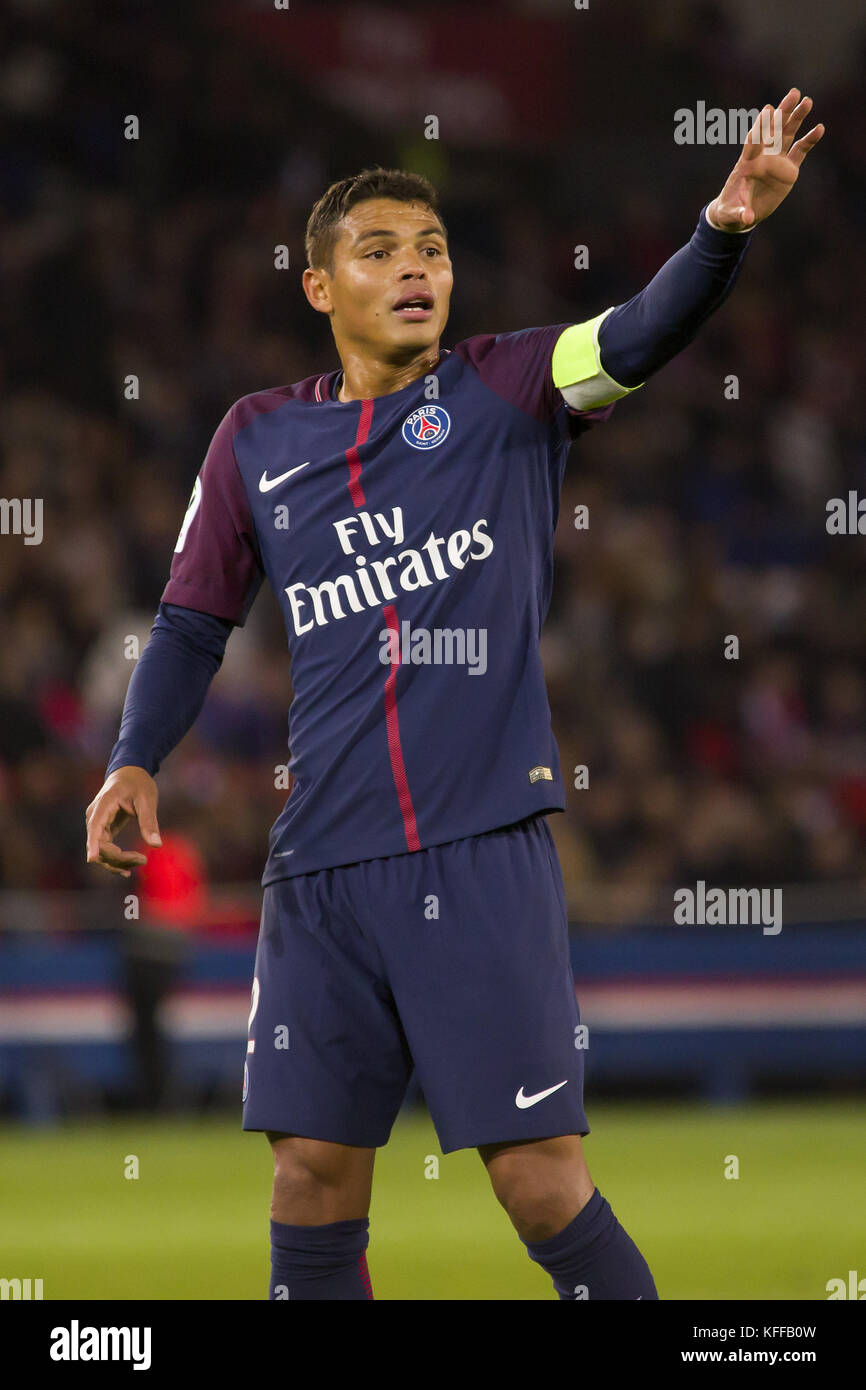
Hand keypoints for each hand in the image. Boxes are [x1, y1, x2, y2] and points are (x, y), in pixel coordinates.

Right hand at [85, 766, 160, 877]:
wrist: (130, 773)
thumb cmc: (138, 783)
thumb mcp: (147, 799)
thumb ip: (149, 821)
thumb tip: (156, 844)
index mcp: (104, 804)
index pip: (95, 826)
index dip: (92, 843)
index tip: (92, 859)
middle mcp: (94, 815)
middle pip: (99, 844)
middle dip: (118, 857)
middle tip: (142, 860)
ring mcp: (96, 823)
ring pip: (101, 850)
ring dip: (118, 861)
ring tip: (140, 862)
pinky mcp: (102, 829)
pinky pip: (105, 848)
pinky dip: (115, 859)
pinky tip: (127, 870)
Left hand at [707, 88, 824, 231]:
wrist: (739, 213)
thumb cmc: (731, 211)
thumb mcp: (732, 215)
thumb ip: (740, 214)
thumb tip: (748, 219)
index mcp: (746, 164)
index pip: (753, 143)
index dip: (760, 127)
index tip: (767, 110)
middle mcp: (762, 157)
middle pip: (773, 131)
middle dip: (782, 113)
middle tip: (793, 93)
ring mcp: (776, 161)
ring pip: (787, 135)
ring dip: (796, 118)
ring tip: (807, 101)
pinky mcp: (787, 169)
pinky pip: (799, 152)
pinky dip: (809, 140)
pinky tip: (819, 128)